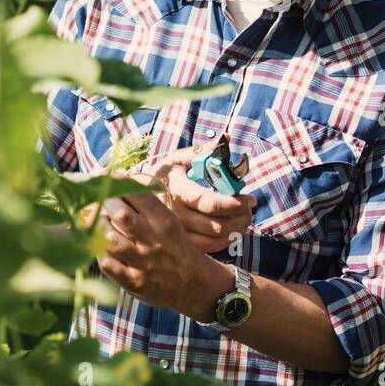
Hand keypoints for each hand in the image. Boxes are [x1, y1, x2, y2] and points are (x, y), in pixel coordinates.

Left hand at [97, 187, 231, 315]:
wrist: (192, 283)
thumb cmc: (174, 246)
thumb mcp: (169, 221)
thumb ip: (146, 205)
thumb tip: (117, 181)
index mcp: (165, 221)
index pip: (138, 194)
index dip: (118, 182)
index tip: (107, 177)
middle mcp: (154, 240)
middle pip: (121, 214)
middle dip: (105, 202)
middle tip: (99, 200)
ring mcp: (143, 263)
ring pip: (110, 238)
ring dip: (98, 227)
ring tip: (96, 222)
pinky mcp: (134, 283)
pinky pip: (107, 264)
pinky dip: (99, 251)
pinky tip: (99, 246)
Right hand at [142, 146, 256, 252]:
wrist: (133, 198)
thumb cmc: (160, 175)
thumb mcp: (177, 159)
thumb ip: (202, 151)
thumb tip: (226, 138)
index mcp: (179, 191)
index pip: (212, 203)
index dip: (236, 203)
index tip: (250, 198)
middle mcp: (177, 215)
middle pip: (218, 224)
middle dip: (241, 217)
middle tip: (250, 208)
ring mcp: (178, 232)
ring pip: (215, 238)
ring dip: (236, 229)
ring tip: (244, 218)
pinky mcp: (181, 242)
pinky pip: (208, 247)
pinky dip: (225, 240)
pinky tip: (231, 230)